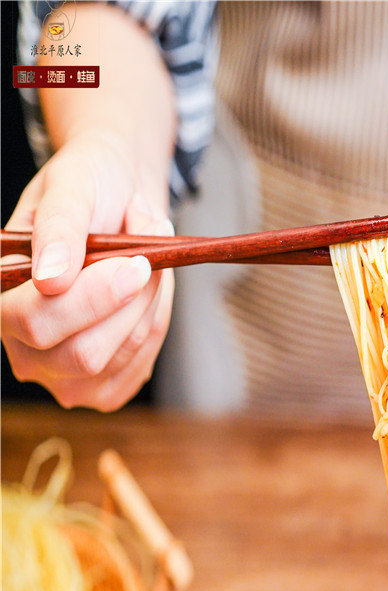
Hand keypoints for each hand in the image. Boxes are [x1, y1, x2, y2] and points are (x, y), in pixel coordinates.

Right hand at [1, 131, 173, 410]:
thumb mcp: (71, 190)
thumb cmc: (89, 195)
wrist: (120, 206)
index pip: (35, 321)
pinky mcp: (105, 386)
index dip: (91, 299)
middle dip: (129, 303)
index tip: (134, 263)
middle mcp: (24, 348)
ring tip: (147, 259)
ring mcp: (65, 376)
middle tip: (147, 257)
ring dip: (149, 304)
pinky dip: (155, 320)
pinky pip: (142, 361)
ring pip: (122, 356)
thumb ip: (59, 227)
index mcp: (1, 299)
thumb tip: (51, 277)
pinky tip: (147, 293)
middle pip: (83, 355)